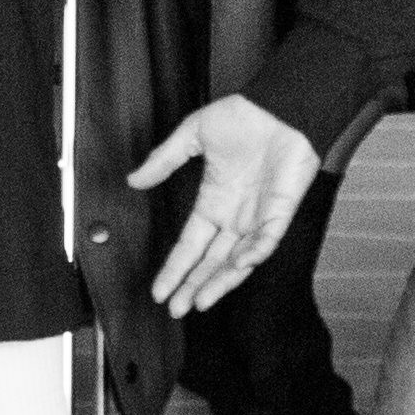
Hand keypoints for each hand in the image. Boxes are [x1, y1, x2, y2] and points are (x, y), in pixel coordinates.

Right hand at [132, 96, 325, 312]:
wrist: (280, 106)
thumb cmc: (244, 116)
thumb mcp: (194, 134)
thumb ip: (165, 160)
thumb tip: (134, 179)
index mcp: (213, 202)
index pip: (191, 244)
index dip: (175, 267)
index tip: (158, 289)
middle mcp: (234, 217)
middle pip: (209, 261)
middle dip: (191, 285)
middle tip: (173, 309)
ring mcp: (257, 218)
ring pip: (236, 261)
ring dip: (218, 282)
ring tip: (198, 302)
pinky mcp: (280, 213)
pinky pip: (266, 241)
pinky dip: (253, 254)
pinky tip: (237, 265)